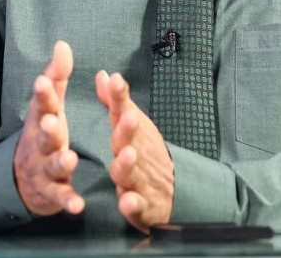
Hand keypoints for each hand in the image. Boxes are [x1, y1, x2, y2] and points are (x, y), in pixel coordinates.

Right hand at [13, 41, 84, 215]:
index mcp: (42, 121)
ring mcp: (44, 169)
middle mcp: (41, 145)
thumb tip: (63, 44)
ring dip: (61, 163)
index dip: (42, 94)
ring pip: (53, 166)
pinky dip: (67, 201)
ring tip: (70, 159)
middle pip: (44, 136)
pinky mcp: (52, 193)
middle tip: (53, 122)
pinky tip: (77, 205)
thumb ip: (56, 78)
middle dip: (48, 129)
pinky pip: (60, 197)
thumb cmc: (42, 136)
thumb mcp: (48, 107)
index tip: (42, 82)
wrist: (20, 180)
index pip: (41, 105)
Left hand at [95, 70, 173, 231]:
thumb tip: (104, 75)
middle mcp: (137, 154)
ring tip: (128, 154)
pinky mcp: (142, 206)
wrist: (176, 192)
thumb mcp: (132, 125)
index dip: (119, 97)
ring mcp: (140, 180)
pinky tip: (127, 203)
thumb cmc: (147, 154)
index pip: (124, 112)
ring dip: (128, 164)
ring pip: (131, 172)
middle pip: (129, 141)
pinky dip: (132, 205)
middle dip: (128, 129)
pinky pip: (136, 206)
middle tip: (128, 116)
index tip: (115, 80)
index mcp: (132, 135)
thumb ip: (116, 102)